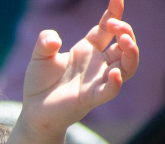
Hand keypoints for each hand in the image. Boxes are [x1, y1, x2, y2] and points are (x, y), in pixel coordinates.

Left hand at [20, 0, 138, 136]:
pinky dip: (115, 82)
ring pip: (127, 66)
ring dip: (131, 53)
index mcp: (88, 49)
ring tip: (125, 40)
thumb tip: (52, 38)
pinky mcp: (92, 97)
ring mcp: (98, 80)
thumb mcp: (39, 57)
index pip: (108, 29)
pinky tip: (113, 73)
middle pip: (124, 45)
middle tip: (114, 23)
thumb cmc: (40, 81)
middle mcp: (98, 63)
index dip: (115, 13)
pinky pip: (110, 90)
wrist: (34, 110)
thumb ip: (44, 43)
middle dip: (125, 31)